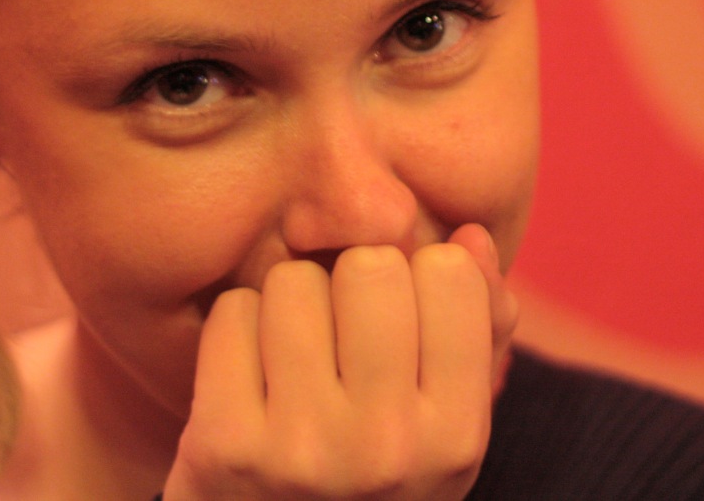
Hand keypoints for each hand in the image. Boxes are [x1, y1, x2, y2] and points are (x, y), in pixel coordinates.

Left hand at [164, 225, 517, 499]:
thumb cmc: (373, 471)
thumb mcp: (446, 420)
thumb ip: (478, 324)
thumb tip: (468, 233)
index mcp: (457, 433)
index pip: (448, 272)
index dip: (419, 278)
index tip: (401, 318)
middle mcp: (387, 444)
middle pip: (368, 267)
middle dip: (352, 282)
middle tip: (342, 335)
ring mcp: (303, 447)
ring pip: (295, 281)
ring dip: (293, 302)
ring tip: (297, 356)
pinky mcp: (224, 445)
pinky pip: (233, 313)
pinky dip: (238, 329)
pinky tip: (251, 375)